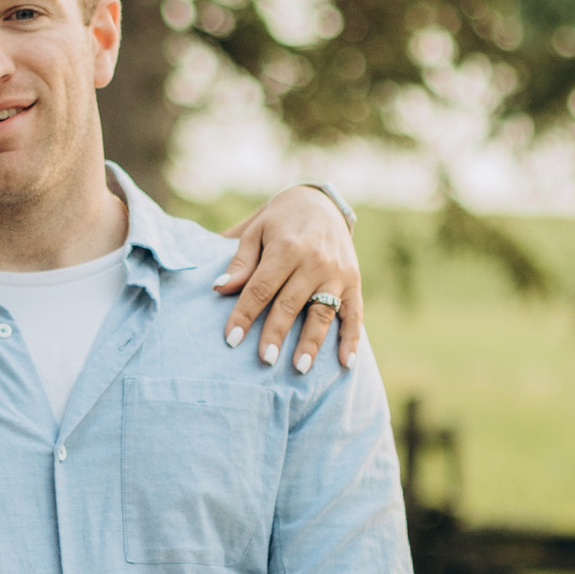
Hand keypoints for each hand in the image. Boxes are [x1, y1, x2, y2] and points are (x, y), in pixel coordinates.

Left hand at [215, 188, 362, 370]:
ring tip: (299, 369)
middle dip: (276, 333)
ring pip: (322, 313)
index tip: (231, 339)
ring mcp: (337, 273)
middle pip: (291, 303)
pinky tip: (346, 364)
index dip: (245, 314)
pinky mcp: (354, 282)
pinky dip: (352, 339)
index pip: (261, 287)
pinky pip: (355, 314)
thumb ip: (241, 263)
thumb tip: (219, 289)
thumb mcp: (256, 232)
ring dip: (312, 342)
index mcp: (287, 247)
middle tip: (264, 360)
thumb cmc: (279, 222)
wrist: (321, 204)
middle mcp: (315, 261)